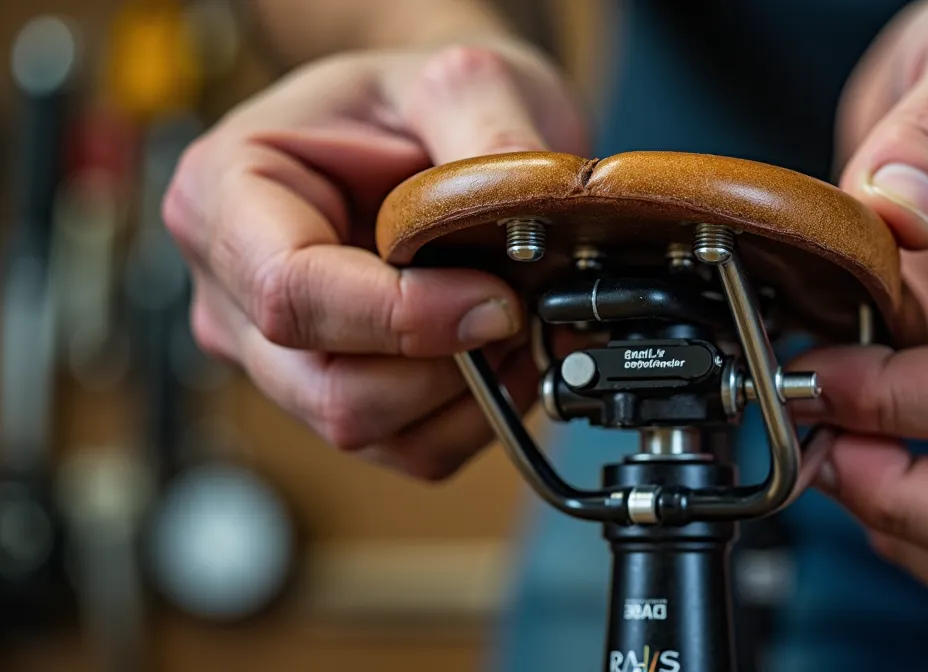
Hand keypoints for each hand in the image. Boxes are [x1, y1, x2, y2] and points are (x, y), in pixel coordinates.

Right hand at [163, 42, 585, 478]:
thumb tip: (528, 222)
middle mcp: (230, 290)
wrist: (425, 124)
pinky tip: (503, 353)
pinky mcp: (331, 395)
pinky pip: (407, 448)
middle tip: (521, 307)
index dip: (403, 316)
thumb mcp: (457, 79)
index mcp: (224, 195)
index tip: (497, 298)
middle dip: (446, 364)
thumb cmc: (416, 98)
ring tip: (519, 321)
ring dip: (469, 394)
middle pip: (327, 389)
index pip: (290, 295)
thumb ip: (489, 138)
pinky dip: (474, 416)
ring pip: (371, 431)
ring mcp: (274, 356)